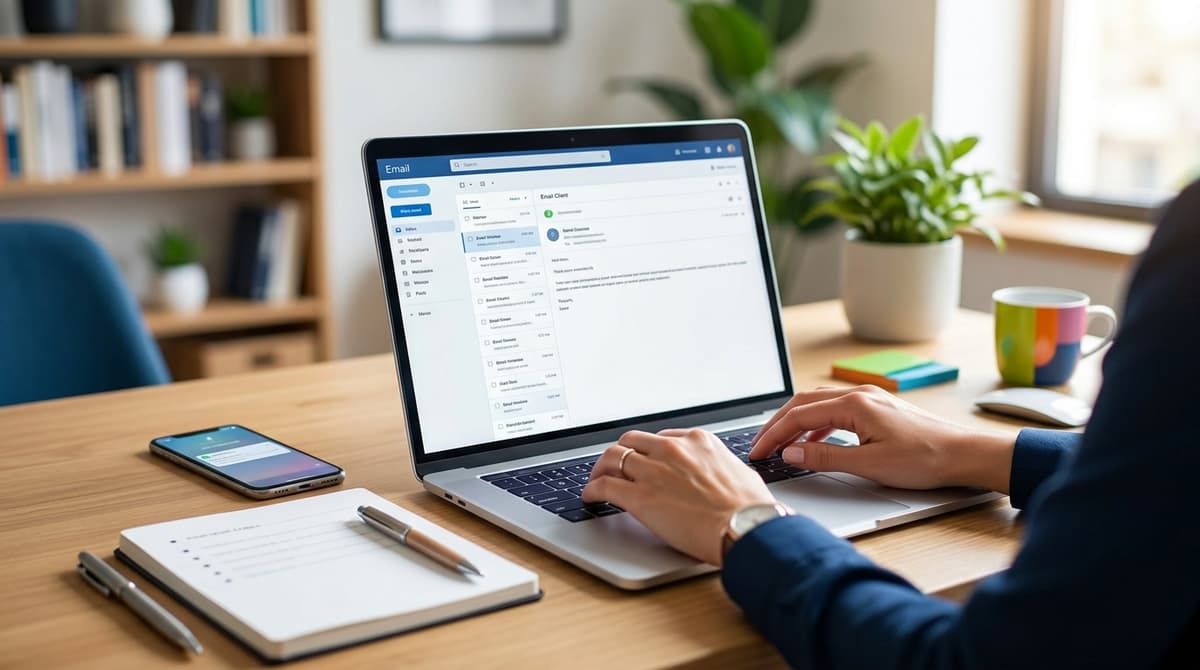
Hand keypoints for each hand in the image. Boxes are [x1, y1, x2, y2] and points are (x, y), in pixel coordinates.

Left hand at [582, 429, 775, 565]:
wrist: (746, 527)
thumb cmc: (751, 509)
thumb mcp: (738, 473)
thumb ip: (718, 468)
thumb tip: (717, 476)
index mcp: (698, 441)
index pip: (660, 438)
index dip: (648, 451)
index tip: (644, 460)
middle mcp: (672, 449)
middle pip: (632, 442)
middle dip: (621, 454)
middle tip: (615, 467)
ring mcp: (653, 471)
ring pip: (612, 457)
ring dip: (601, 468)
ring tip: (597, 479)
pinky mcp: (639, 496)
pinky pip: (604, 486)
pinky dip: (592, 489)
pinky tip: (591, 497)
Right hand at [749, 385, 1015, 492]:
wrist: (963, 454)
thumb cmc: (924, 459)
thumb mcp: (868, 464)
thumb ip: (824, 458)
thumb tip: (790, 454)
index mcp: (854, 405)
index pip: (799, 416)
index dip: (773, 435)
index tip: (757, 451)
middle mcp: (859, 396)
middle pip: (803, 404)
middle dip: (777, 424)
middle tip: (759, 445)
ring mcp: (869, 400)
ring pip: (818, 405)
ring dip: (796, 423)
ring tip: (780, 444)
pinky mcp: (877, 409)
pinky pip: (835, 411)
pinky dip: (816, 425)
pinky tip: (814, 443)